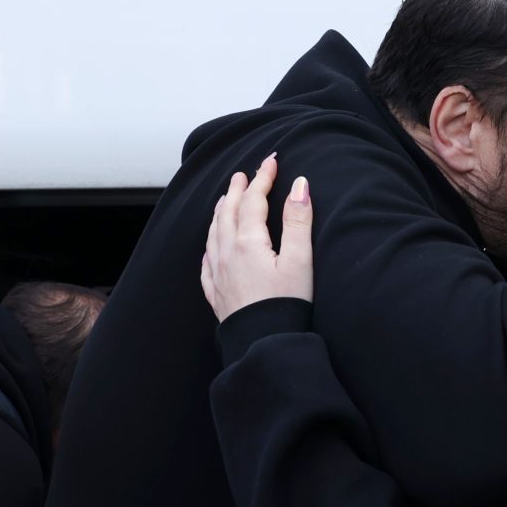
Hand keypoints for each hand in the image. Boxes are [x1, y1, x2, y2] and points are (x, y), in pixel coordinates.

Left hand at [200, 155, 314, 320]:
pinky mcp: (217, 295)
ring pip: (213, 234)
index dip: (262, 178)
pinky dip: (210, 245)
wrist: (265, 345)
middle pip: (227, 213)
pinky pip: (206, 262)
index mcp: (248, 242)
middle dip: (235, 190)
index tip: (271, 161)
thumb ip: (299, 221)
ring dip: (219, 213)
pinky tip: (211, 247)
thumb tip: (299, 185)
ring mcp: (218, 275)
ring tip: (224, 201)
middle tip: (242, 175)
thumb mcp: (300, 261)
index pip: (252, 200)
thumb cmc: (286, 305)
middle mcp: (226, 254)